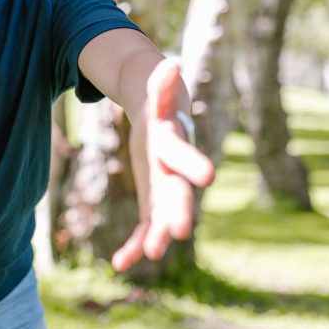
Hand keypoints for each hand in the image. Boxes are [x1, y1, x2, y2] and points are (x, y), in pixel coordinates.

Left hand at [112, 57, 214, 271]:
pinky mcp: (153, 202)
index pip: (183, 155)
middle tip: (180, 233)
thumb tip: (169, 65)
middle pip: (178, 193)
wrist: (162, 120)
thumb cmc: (159, 108)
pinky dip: (134, 246)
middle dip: (179, 212)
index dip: (193, 164)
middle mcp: (174, 172)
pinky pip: (144, 228)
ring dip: (156, 236)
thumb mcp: (158, 95)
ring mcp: (165, 190)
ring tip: (151, 255)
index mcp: (174, 145)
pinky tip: (119, 264)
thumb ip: (161, 84)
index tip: (208, 178)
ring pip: (161, 217)